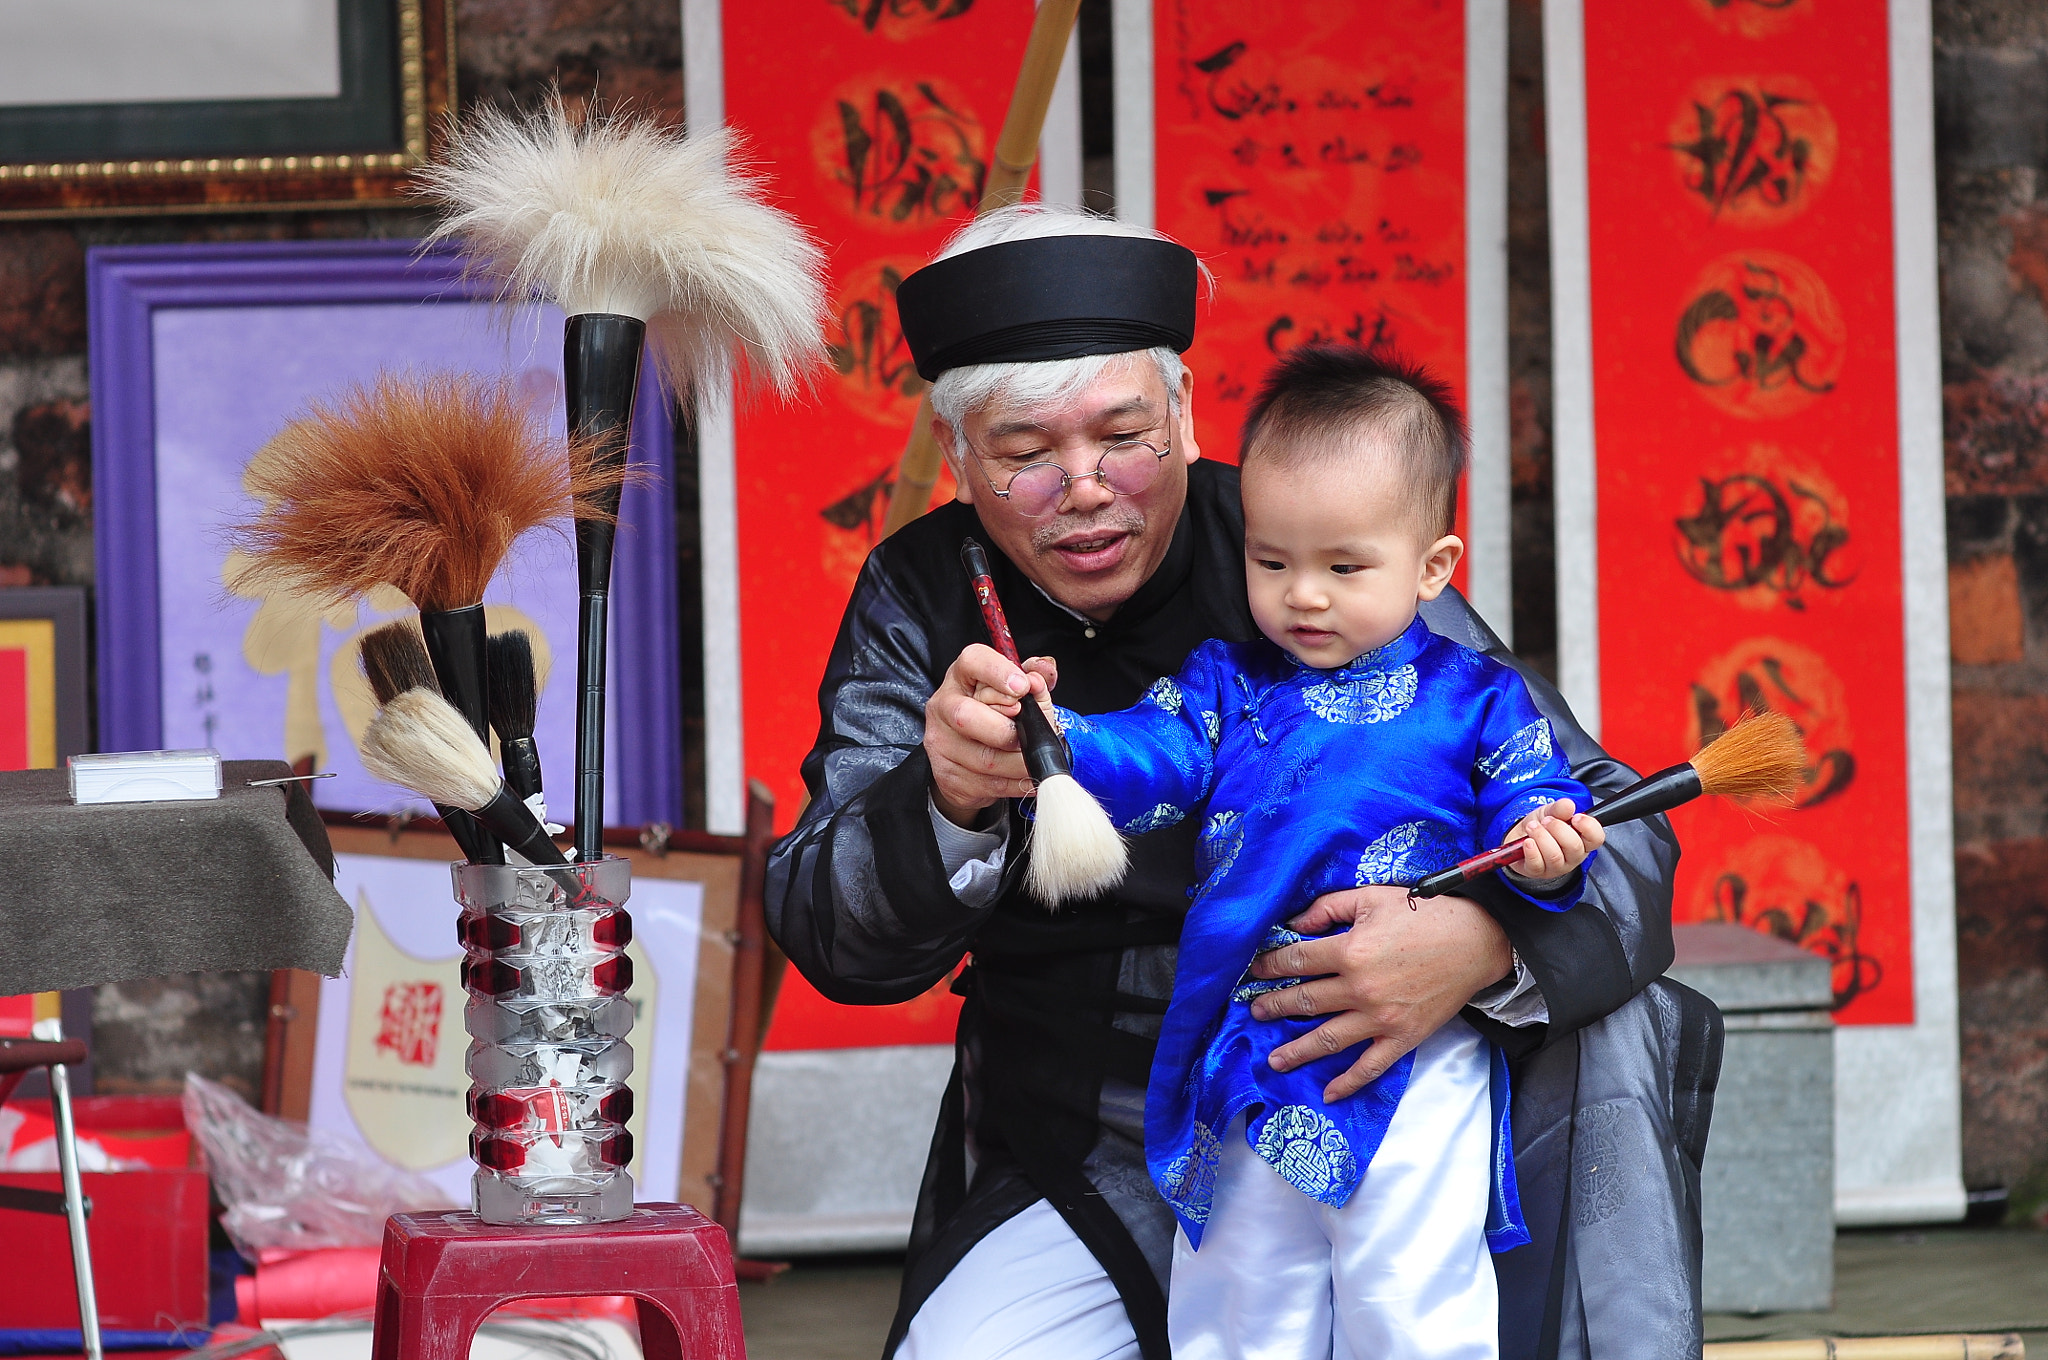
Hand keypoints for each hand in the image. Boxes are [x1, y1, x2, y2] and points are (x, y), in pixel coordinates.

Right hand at [924, 645, 1059, 825]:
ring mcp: (940, 741)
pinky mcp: (946, 774)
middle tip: (1028, 735)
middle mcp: (944, 705)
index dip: (998, 672)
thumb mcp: (1019, 693)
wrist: (968, 759)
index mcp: (963, 676)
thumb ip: (1036, 679)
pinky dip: (1015, 783)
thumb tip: (1043, 671)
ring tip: (1033, 761)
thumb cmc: (997, 716)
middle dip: (1006, 730)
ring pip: (984, 758)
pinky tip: (1025, 778)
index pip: (973, 662)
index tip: (1022, 687)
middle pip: (966, 715)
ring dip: (1019, 763)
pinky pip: (987, 784)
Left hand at [1245, 886, 1513, 1101]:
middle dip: (1275, 1007)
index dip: (1270, 966)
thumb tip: (1294, 923)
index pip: (1297, 961)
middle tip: (1254, 1013)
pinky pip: (1370, 1066)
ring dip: (1297, 1051)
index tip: (1254, 972)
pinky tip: (1328, 1092)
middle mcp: (1359, 988)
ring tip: (1274, 1060)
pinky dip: (1348, 1083)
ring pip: (1328, 1039)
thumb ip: (1328, 907)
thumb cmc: (1424, 914)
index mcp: (1349, 950)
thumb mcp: (1371, 897)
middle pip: (1305, 1001)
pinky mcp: (1402, 1037)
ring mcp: (1380, 1018)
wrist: (1476, 941)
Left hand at [1500, 799, 1604, 882]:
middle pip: (1574, 847)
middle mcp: (1573, 857)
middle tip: (1546, 820)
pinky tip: (1527, 841)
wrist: (1520, 834)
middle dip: (1558, 828)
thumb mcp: (1551, 811)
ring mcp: (1556, 867)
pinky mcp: (1537, 872)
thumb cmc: (1542, 825)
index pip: (1596, 838)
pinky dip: (1531, 850)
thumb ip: (1560, 808)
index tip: (1575, 817)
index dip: (1588, 827)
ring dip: (1541, 836)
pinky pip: (1537, 864)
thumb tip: (1568, 805)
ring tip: (1532, 826)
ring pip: (1554, 856)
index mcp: (1583, 841)